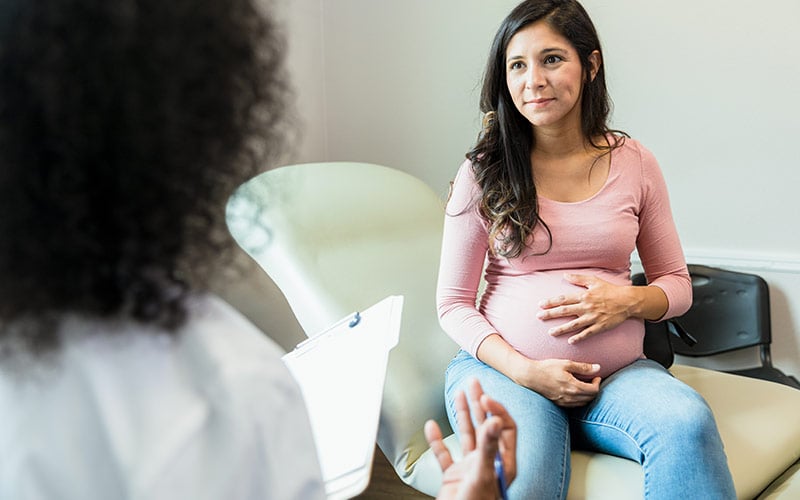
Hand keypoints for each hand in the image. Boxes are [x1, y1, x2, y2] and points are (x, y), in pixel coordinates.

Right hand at [425, 379, 516, 499]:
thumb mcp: (483, 474)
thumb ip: (489, 447)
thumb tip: (494, 420)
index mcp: (502, 461)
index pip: (503, 427)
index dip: (496, 410)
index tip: (484, 396)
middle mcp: (487, 461)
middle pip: (485, 425)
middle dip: (479, 402)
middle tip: (473, 381)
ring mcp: (469, 468)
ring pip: (466, 435)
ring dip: (461, 414)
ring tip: (457, 393)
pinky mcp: (453, 477)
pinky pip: (445, 454)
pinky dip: (437, 440)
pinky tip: (432, 426)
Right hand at [514, 358, 600, 406]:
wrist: (530, 376)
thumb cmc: (547, 368)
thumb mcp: (566, 364)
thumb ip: (583, 367)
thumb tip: (598, 368)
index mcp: (574, 387)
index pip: (594, 390)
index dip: (598, 383)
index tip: (596, 376)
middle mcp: (570, 397)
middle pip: (590, 398)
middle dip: (594, 389)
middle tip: (592, 380)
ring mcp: (564, 402)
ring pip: (583, 403)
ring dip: (587, 395)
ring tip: (585, 385)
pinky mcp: (558, 404)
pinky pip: (574, 405)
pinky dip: (579, 400)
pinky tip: (575, 391)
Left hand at [537, 273, 635, 343]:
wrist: (627, 301)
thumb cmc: (610, 290)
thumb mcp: (594, 281)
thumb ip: (578, 278)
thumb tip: (565, 275)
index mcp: (584, 296)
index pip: (563, 299)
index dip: (551, 302)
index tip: (540, 304)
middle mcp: (586, 307)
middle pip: (565, 311)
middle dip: (550, 314)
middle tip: (539, 317)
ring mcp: (593, 317)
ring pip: (574, 324)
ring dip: (561, 329)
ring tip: (551, 332)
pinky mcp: (600, 326)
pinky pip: (588, 333)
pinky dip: (579, 337)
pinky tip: (570, 341)